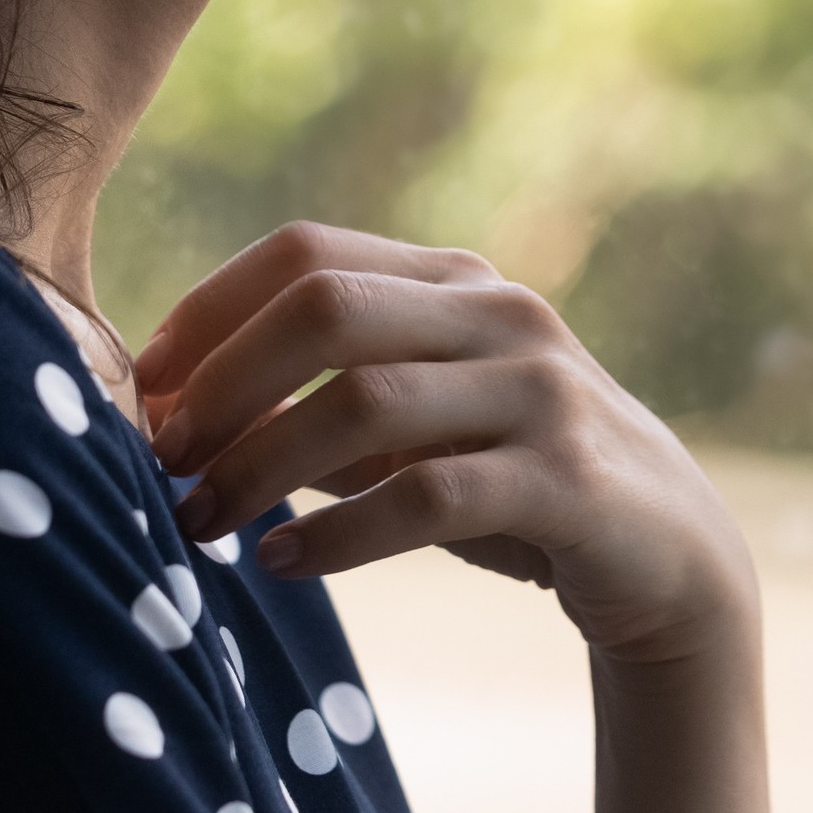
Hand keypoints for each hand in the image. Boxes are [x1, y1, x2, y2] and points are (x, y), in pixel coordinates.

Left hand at [133, 222, 757, 665]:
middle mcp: (499, 312)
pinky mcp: (568, 478)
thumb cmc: (511, 480)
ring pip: (367, 402)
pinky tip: (279, 561)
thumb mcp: (415, 428)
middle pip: (326, 308)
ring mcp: (540, 389)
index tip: (144, 386)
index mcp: (454, 279)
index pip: (306, 251)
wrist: (668, 551)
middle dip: (225, 383)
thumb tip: (176, 413)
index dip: (210, 310)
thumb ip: (319, 405)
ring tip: (197, 523)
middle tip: (162, 457)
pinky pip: (427, 495)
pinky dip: (336, 531)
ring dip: (261, 465)